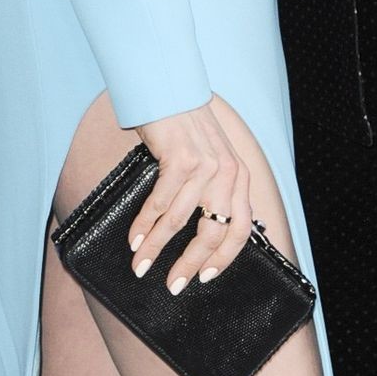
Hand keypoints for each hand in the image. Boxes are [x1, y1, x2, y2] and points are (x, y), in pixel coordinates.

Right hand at [128, 101, 252, 294]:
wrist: (171, 90)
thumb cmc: (186, 129)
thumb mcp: (212, 159)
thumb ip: (213, 190)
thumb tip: (201, 234)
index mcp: (239, 177)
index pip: (241, 229)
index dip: (224, 258)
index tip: (204, 278)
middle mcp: (229, 173)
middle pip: (213, 232)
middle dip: (190, 264)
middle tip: (172, 284)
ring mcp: (206, 166)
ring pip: (181, 221)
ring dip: (157, 248)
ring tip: (141, 265)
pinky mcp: (182, 159)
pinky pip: (161, 203)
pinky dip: (145, 224)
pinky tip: (135, 238)